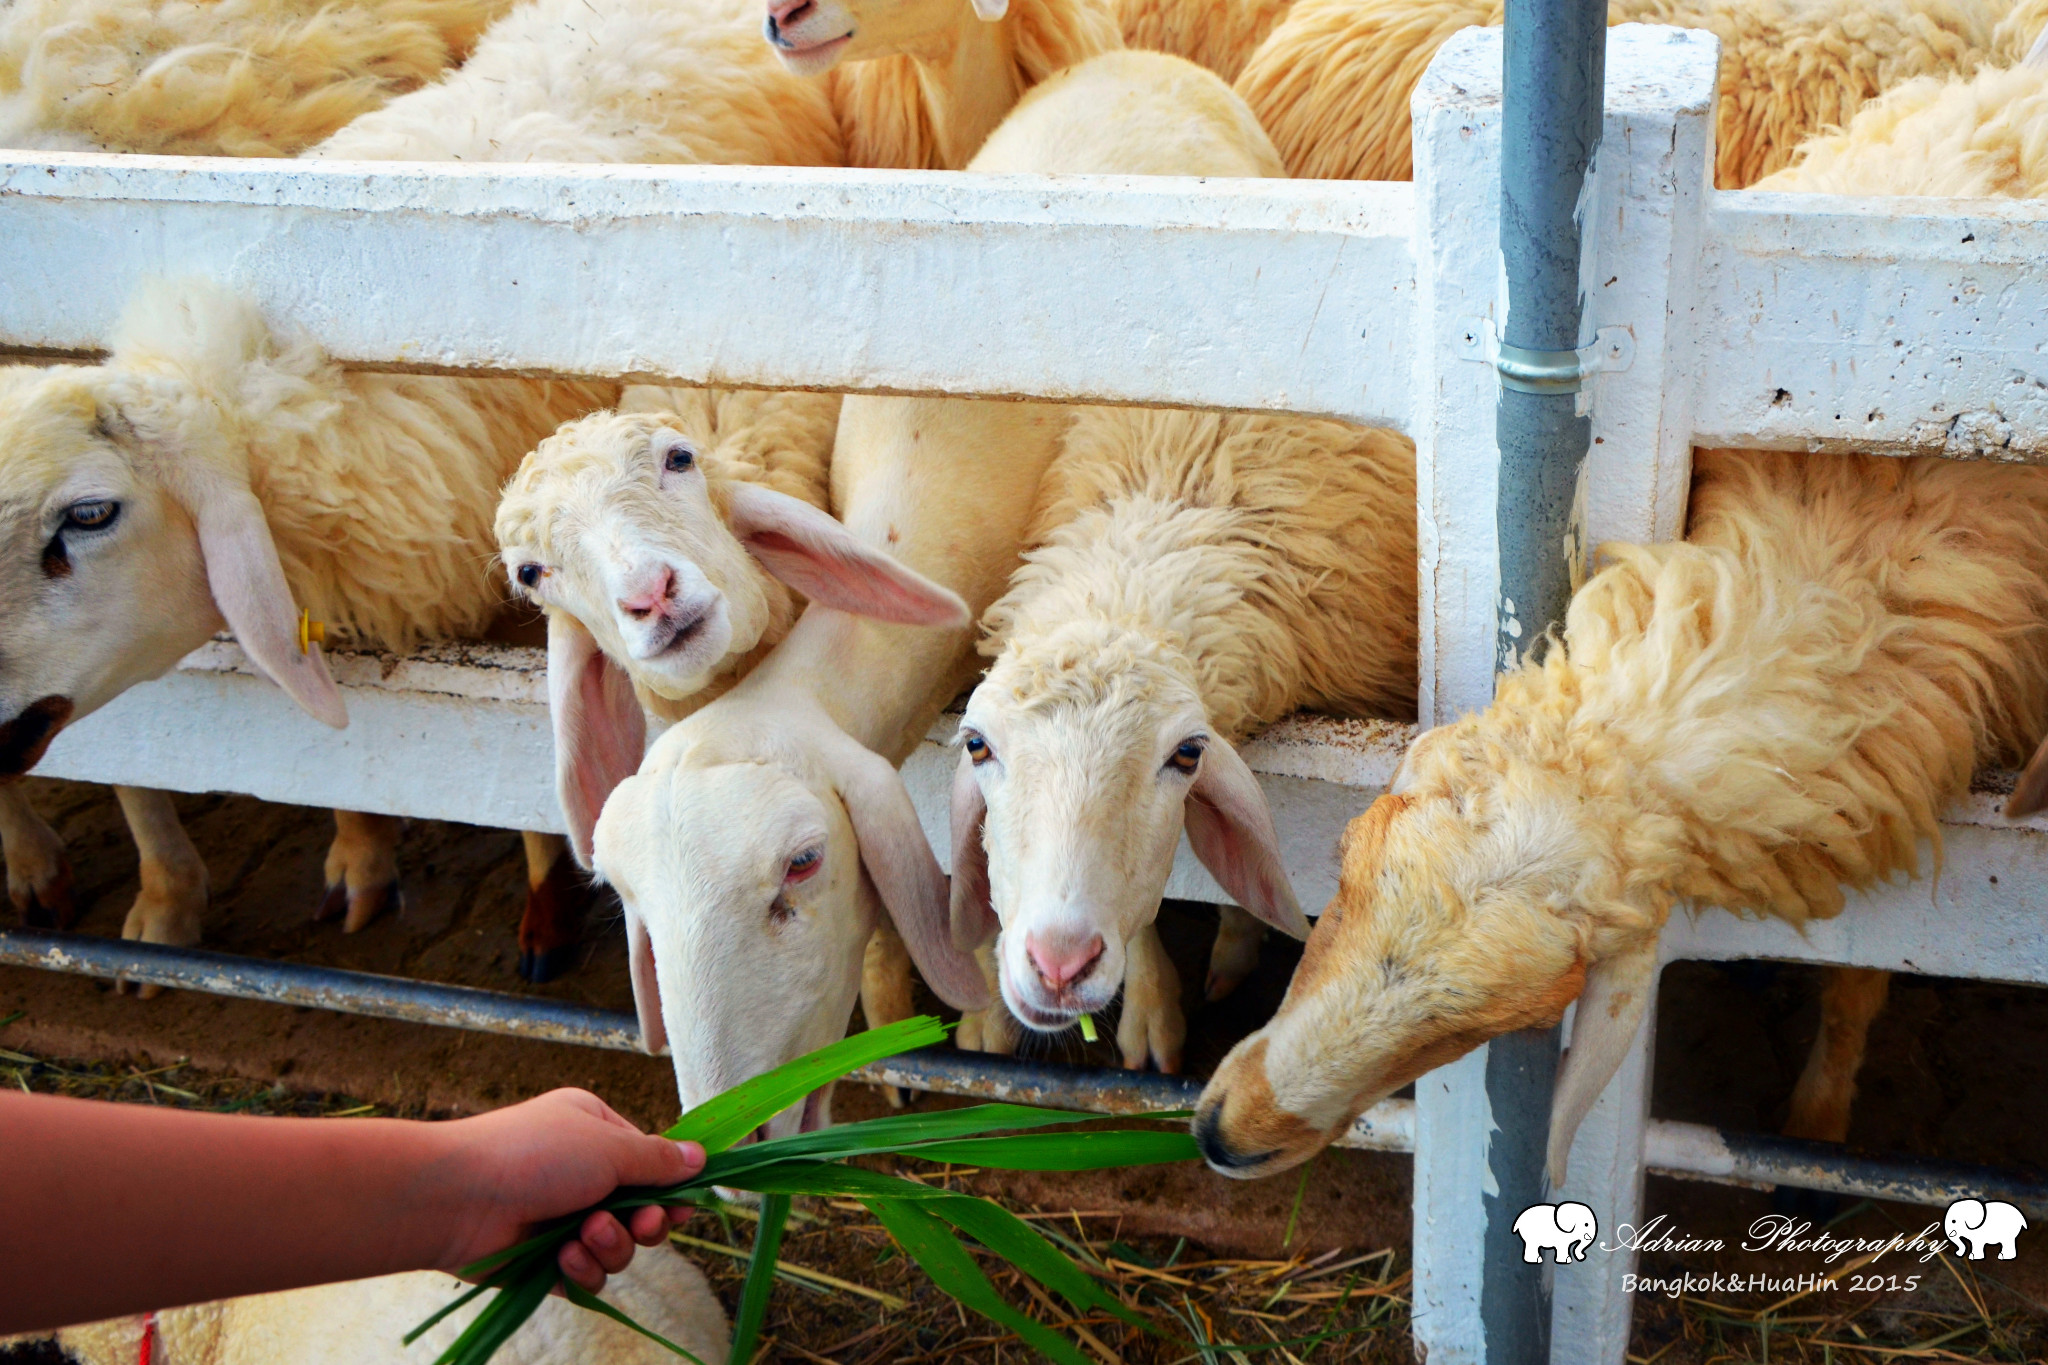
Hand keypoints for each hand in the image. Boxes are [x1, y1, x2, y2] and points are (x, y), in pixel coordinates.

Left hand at [423, 1089, 703, 1292]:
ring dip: (610, 1245)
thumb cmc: (532, 1154)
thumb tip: (700, 1156)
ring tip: (584, 1233)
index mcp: (595, 1132)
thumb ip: (657, 1159)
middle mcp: (581, 1173)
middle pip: (640, 1211)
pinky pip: (587, 1274)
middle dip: (645, 1223)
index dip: (671, 1188)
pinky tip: (564, 1257)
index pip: (649, 1163)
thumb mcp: (608, 1145)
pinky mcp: (545, 1260)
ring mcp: (562, 1218)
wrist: (455, 1198)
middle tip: (643, 1224)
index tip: (685, 1206)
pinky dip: (582, 1269)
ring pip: (618, 1247)